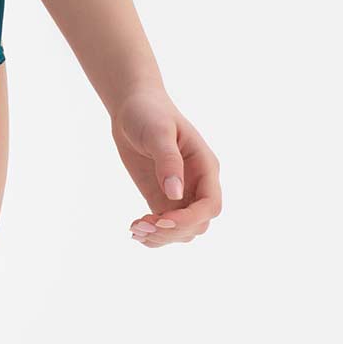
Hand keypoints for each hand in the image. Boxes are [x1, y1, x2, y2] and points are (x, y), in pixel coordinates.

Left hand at [110, 84, 221, 247]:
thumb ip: (168, 160)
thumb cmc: (149, 112)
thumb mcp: (158, 131)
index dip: (190, 218)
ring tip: (135, 228)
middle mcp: (197, 184)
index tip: (162, 220)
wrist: (132, 106)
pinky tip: (135, 229)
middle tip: (141, 225)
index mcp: (204, 167)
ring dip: (161, 237)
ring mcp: (181, 193)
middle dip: (172, 230)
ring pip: (183, 230)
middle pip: (198, 223)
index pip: (210, 204)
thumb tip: (175, 194)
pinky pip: (166, 226)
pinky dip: (153, 235)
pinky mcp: (162, 198)